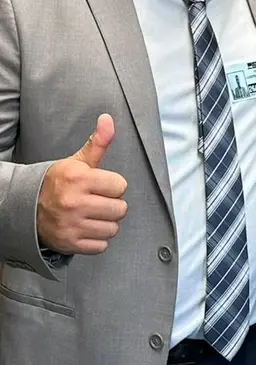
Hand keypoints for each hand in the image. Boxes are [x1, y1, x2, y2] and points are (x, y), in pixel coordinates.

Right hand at [36, 114, 127, 254]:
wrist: (26, 207)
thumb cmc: (59, 182)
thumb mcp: (78, 161)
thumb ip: (98, 142)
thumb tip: (108, 118)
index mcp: (79, 179)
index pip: (120, 186)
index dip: (114, 185)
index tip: (102, 185)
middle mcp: (75, 203)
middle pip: (120, 209)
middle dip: (113, 204)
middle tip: (98, 200)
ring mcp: (71, 225)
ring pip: (113, 228)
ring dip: (107, 222)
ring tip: (93, 214)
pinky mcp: (69, 244)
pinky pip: (102, 245)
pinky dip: (98, 239)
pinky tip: (87, 227)